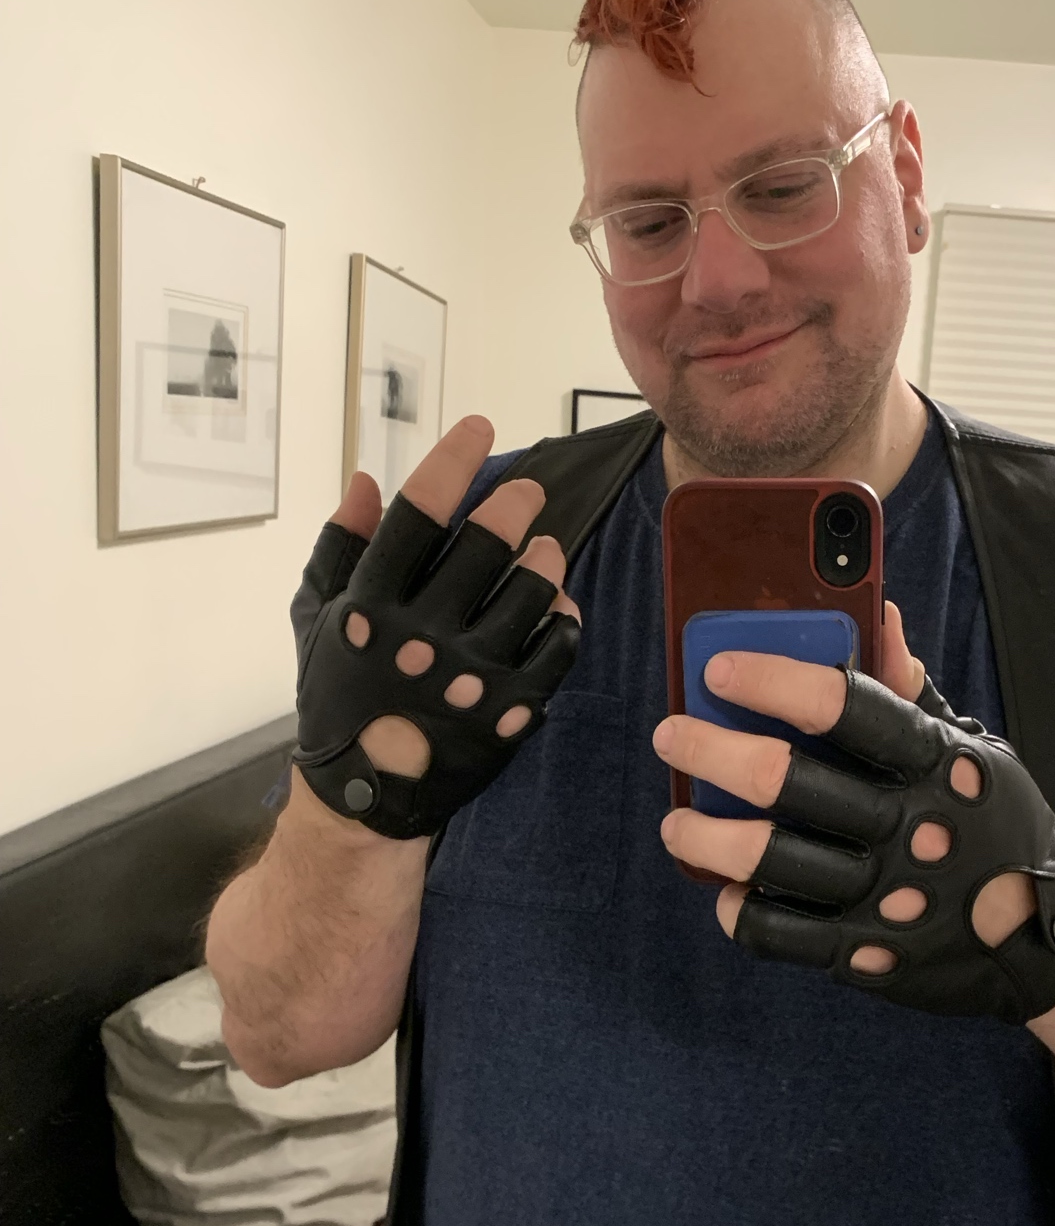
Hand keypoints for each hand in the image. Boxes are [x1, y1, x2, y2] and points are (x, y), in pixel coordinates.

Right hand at [291, 416, 580, 838]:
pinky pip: (559, 644)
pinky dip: (564, 616)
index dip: (453, 461)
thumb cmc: (342, 699)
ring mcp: (471, 675)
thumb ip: (339, 548)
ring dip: (545, 559)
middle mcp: (421, 637)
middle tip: (526, 494)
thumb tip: (363, 480)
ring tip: (543, 551)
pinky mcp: (511, 709)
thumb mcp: (318, 620)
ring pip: (532, 589)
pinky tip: (556, 605)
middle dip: (514, 504)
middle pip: (485, 544)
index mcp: (370, 606)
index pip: (418, 514)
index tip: (480, 427)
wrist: (368, 798)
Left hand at [654, 607, 1054, 1011]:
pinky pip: (779, 934)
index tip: (719, 669)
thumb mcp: (974, 753)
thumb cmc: (996, 828)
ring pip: (768, 858)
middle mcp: (906, 826)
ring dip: (706, 835)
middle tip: (673, 736)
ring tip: (677, 821)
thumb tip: (879, 614)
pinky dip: (741, 909)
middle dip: (712, 752)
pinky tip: (727, 890)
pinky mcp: (866, 953)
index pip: (844, 706)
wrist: (1045, 943)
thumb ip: (911, 692)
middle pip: (785, 781)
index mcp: (935, 764)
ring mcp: (884, 895)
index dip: (774, 681)